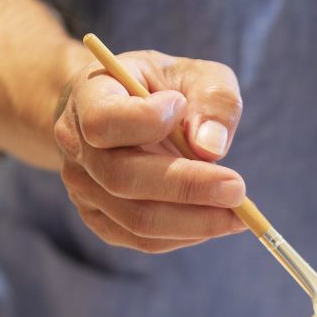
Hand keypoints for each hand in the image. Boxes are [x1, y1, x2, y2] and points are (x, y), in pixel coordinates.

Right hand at [53, 50, 246, 252]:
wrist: (129, 112)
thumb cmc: (167, 90)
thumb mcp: (196, 76)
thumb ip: (212, 101)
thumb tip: (211, 147)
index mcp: (88, 97)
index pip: (104, 121)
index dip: (147, 121)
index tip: (182, 106)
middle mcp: (76, 146)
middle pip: (124, 178)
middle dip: (188, 188)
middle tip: (238, 189)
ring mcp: (84, 188)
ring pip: (138, 219)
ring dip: (196, 221)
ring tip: (240, 214)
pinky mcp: (102, 220)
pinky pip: (145, 240)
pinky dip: (187, 235)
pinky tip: (216, 221)